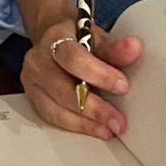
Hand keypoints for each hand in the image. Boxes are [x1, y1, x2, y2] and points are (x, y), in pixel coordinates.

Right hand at [21, 17, 142, 140]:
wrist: (54, 38)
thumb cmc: (77, 38)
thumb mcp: (96, 36)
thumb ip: (114, 47)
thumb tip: (133, 49)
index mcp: (55, 38)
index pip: (73, 58)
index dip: (98, 74)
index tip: (122, 86)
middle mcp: (38, 61)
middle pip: (63, 89)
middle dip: (94, 108)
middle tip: (118, 121)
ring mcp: (32, 82)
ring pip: (55, 109)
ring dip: (85, 123)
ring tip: (109, 129)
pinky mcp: (33, 98)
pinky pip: (52, 118)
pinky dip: (75, 126)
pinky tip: (94, 129)